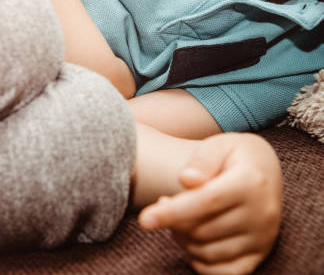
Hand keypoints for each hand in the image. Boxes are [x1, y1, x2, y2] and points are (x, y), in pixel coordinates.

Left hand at [138, 133, 282, 274]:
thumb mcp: (217, 145)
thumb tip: (186, 179)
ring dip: (183, 239)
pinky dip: (200, 261)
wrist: (263, 168)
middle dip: (173, 220)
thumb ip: (201, 160)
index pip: (207, 202)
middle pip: (202, 229)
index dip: (172, 212)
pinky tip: (190, 239)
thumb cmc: (232, 154)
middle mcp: (262, 214)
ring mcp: (263, 237)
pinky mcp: (260, 254)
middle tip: (163, 203)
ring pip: (209, 252)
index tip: (144, 219)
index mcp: (251, 182)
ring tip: (177, 217)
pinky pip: (225, 273)